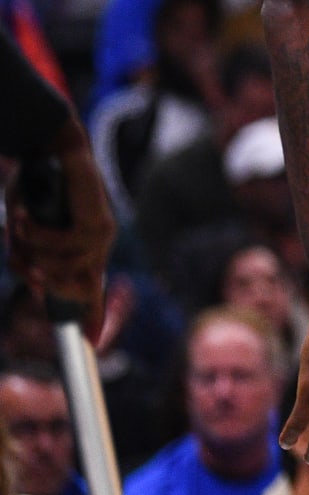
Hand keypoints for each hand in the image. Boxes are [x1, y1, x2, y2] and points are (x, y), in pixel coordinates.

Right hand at [6, 122, 115, 341]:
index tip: (91, 342)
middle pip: (73, 287)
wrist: (53, 152)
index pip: (94, 290)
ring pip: (61, 268)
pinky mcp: (96, 223)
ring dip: (31, 250)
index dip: (93, 316)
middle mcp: (99, 246)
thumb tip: (37, 287)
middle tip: (19, 249)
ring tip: (21, 223)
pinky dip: (36, 235)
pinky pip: (59, 246)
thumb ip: (30, 259)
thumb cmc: (38, 192)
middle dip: (36, 275)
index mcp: (86, 251)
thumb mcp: (27, 233)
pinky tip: (27, 218)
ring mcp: (102, 236)